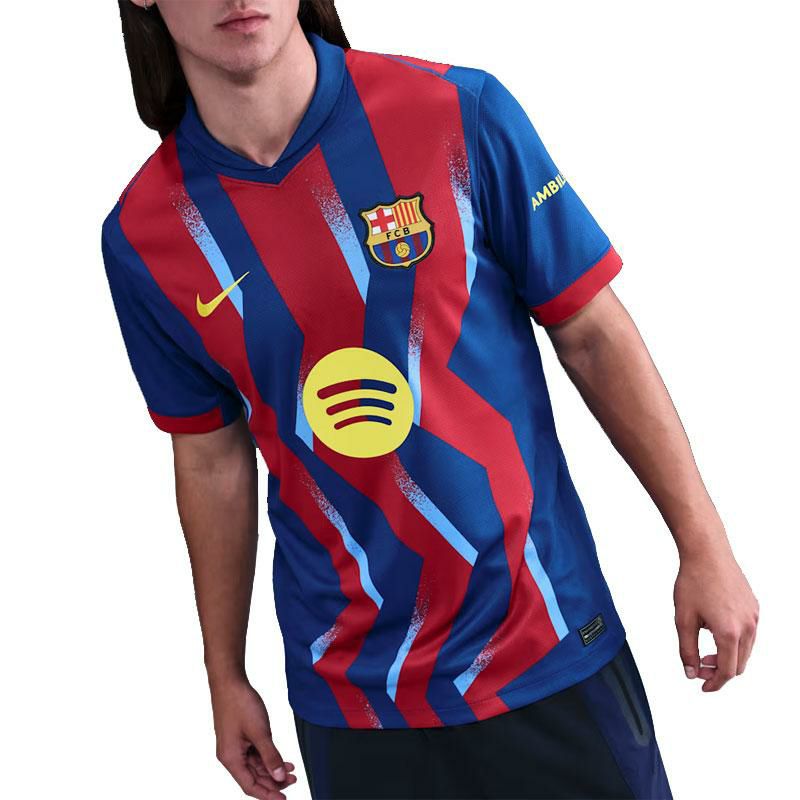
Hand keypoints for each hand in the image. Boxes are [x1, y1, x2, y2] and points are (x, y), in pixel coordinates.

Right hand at [210, 677, 296, 799]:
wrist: (229, 681)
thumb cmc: (239, 703)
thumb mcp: (260, 732)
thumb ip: (270, 756)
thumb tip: (278, 777)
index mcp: (231, 759)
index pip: (250, 786)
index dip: (268, 795)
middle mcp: (231, 756)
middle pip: (253, 778)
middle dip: (273, 782)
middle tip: (293, 781)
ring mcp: (235, 746)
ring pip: (256, 766)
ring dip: (273, 769)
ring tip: (291, 771)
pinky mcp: (240, 737)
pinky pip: (255, 754)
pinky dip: (268, 757)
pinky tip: (281, 758)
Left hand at [674, 544, 758, 691]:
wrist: (707, 553)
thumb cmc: (693, 581)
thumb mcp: (683, 619)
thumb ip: (687, 650)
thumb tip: (691, 672)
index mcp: (730, 632)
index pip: (727, 671)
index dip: (714, 683)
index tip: (702, 687)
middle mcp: (748, 627)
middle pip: (738, 664)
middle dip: (719, 671)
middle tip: (699, 667)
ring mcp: (754, 616)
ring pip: (745, 650)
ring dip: (727, 657)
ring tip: (705, 651)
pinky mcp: (754, 607)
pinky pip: (748, 634)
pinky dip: (734, 642)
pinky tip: (715, 631)